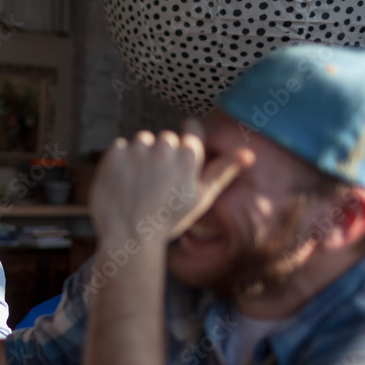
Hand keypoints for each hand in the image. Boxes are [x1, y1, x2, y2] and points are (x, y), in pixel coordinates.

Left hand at [89, 120, 250, 245]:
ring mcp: (138, 149)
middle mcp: (165, 147)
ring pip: (142, 141)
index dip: (184, 144)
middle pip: (165, 139)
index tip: (176, 157)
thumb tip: (249, 154)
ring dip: (140, 157)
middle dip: (161, 156)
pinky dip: (119, 162)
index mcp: (189, 156)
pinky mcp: (115, 153)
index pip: (192, 128)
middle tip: (156, 185)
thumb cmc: (168, 219)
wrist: (128, 236)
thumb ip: (222, 171)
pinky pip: (119, 148)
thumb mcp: (201, 197)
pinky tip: (122, 183)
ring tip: (139, 185)